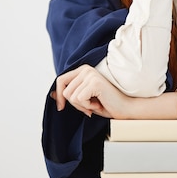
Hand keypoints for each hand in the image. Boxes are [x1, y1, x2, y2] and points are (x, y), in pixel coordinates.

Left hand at [51, 64, 176, 118]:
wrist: (125, 108)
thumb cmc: (106, 103)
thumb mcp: (84, 99)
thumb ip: (70, 94)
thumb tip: (52, 95)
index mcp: (83, 70)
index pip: (61, 80)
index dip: (59, 95)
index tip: (61, 107)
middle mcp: (86, 69)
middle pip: (65, 92)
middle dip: (76, 104)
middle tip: (89, 106)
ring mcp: (90, 74)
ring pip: (71, 97)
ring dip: (82, 106)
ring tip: (96, 103)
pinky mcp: (94, 82)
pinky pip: (79, 99)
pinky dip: (87, 107)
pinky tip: (99, 103)